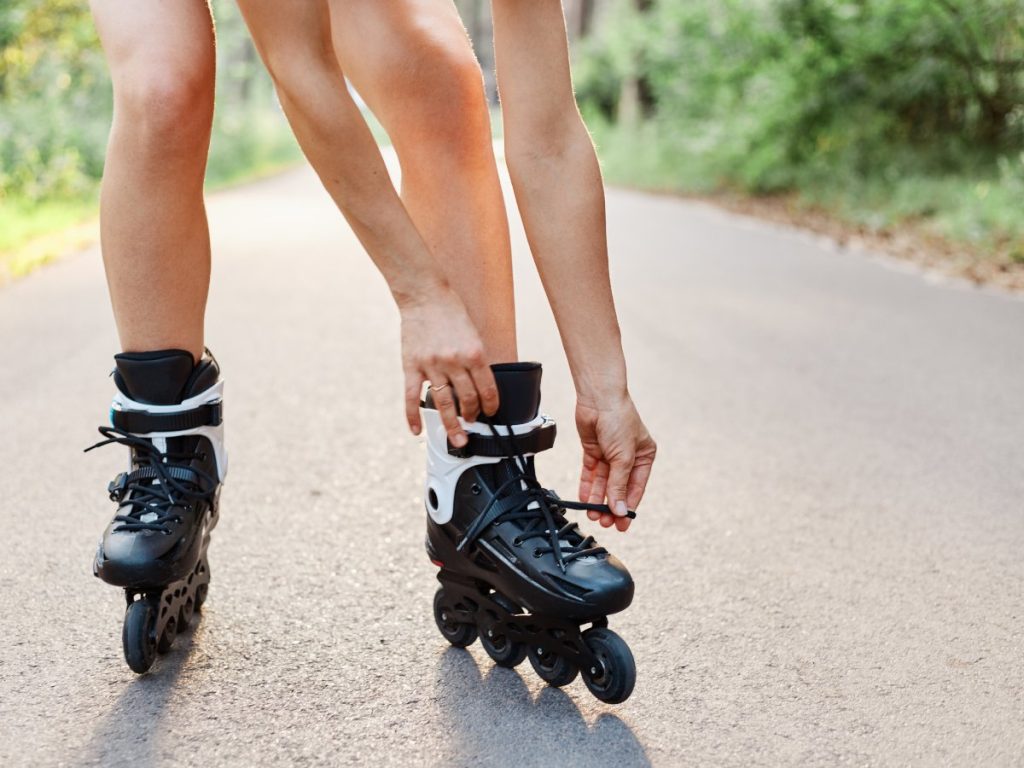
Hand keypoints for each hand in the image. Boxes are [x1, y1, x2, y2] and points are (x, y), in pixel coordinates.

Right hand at [399, 287, 498, 446]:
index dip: (491, 405)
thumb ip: (475, 359)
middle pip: (468, 399)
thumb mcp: (473, 333)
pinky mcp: (412, 366)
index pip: (488, 389)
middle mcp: (454, 362)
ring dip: (452, 424)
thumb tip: (478, 385)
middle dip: (473, 415)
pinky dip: (413, 416)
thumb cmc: (450, 311)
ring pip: (444, 403)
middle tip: (473, 423)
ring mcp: (432, 366)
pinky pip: (412, 397)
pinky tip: (416, 430)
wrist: (424, 295)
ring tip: (457, 438)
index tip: (490, 412)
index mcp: (474, 353)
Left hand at [576, 393, 655, 531]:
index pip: (636, 487)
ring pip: (603, 482)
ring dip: (598, 498)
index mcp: (644, 456)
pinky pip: (590, 473)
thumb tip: (620, 510)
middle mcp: (628, 457)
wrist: (598, 398)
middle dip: (611, 505)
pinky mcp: (593, 450)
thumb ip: (619, 485)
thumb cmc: (619, 420)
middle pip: (618, 487)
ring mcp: (610, 454)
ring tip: (593, 514)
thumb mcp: (623, 457)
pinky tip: (585, 499)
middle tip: (605, 522)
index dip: (628, 506)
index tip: (622, 524)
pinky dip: (588, 486)